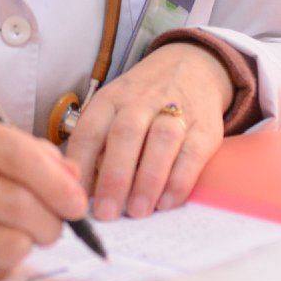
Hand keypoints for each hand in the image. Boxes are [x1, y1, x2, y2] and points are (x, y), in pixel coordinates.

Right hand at [0, 120, 87, 280]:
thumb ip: (25, 153)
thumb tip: (74, 178)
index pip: (17, 154)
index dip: (56, 181)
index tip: (76, 203)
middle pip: (21, 203)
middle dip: (52, 223)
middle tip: (53, 227)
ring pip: (10, 243)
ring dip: (28, 247)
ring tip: (18, 237)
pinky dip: (0, 264)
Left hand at [64, 42, 231, 220]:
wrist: (192, 68)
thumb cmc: (142, 103)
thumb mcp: (113, 111)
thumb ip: (98, 146)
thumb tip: (83, 193)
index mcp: (111, 99)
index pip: (90, 129)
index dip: (81, 164)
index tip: (75, 197)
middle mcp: (141, 101)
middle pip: (125, 134)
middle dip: (115, 176)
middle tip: (108, 212)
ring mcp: (175, 110)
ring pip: (161, 140)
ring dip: (148, 179)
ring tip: (137, 211)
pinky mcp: (204, 126)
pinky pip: (192, 152)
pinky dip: (179, 179)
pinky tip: (167, 202)